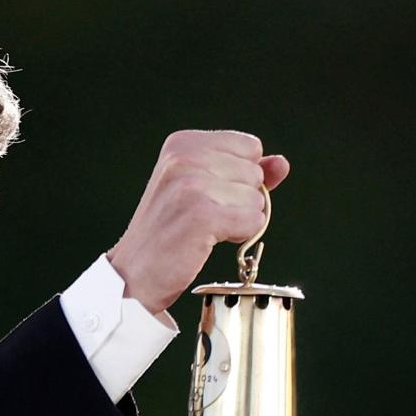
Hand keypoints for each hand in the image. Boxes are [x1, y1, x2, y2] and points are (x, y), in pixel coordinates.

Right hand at [107, 130, 289, 314]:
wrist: (134, 272)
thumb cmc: (168, 231)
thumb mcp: (201, 188)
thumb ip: (243, 171)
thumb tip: (281, 163)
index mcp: (182, 143)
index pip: (250, 146)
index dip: (239, 177)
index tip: (208, 194)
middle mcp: (185, 157)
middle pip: (255, 173)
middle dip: (239, 200)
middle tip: (202, 216)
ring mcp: (192, 184)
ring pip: (257, 199)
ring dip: (238, 220)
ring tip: (203, 229)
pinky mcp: (203, 214)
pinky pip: (253, 221)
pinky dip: (239, 236)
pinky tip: (209, 240)